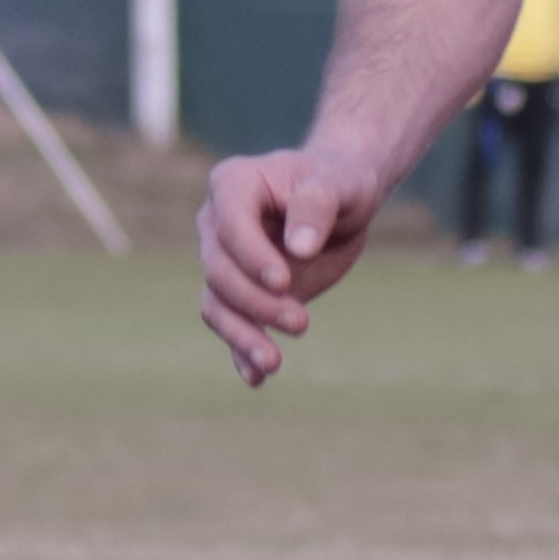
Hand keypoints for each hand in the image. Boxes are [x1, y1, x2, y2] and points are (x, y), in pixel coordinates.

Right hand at [197, 142, 388, 387]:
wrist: (342, 201)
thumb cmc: (339, 181)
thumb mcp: (340, 183)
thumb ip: (317, 206)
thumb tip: (299, 248)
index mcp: (234, 185)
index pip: (230, 225)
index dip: (252, 257)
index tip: (284, 282)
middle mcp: (216, 224)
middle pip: (219, 272)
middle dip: (256, 302)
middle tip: (301, 324)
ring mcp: (225, 261)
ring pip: (217, 304)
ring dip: (241, 336)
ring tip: (273, 364)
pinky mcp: (242, 293)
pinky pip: (230, 324)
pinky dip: (240, 352)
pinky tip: (256, 378)